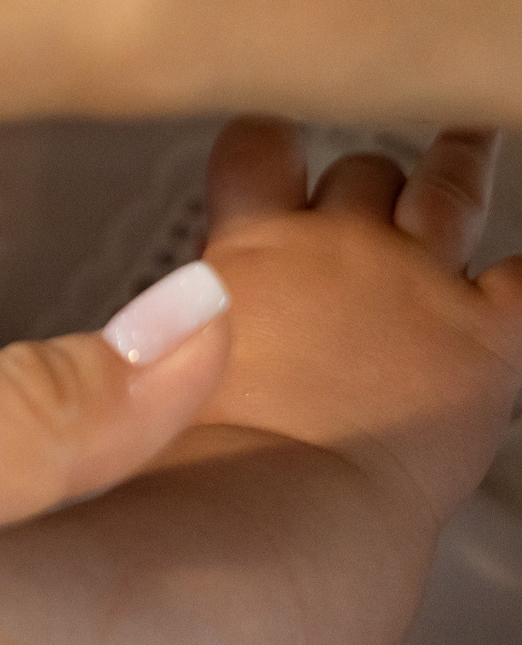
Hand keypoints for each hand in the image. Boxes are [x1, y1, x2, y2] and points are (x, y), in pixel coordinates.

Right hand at [198, 118, 521, 527]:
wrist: (280, 507)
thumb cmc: (201, 466)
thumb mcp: (158, 365)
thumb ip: (177, 331)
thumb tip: (169, 341)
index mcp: (250, 247)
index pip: (257, 145)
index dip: (270, 142)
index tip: (277, 144)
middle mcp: (338, 244)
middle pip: (363, 171)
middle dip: (368, 188)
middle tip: (374, 193)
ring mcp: (419, 280)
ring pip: (450, 188)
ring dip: (462, 162)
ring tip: (473, 137)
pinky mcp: (491, 334)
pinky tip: (518, 273)